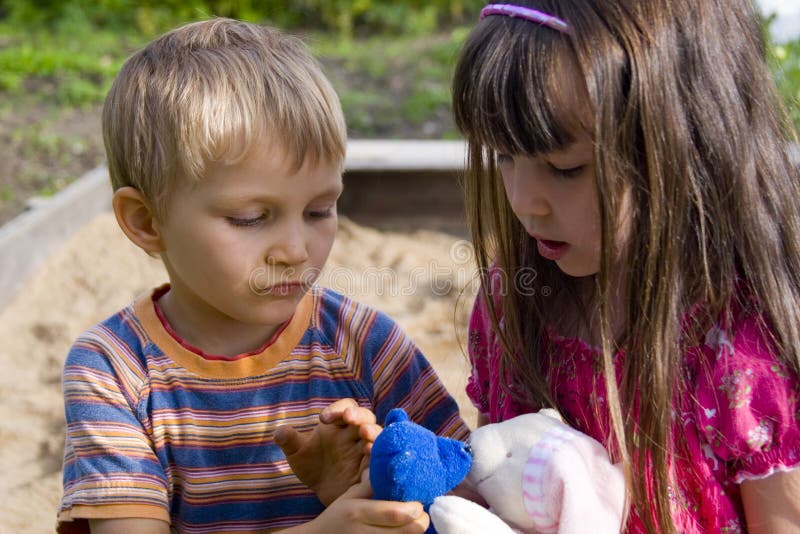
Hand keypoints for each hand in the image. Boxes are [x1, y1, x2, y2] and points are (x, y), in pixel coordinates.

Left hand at [275, 398, 381, 504]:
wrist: (322, 493)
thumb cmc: (312, 466)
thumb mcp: (297, 453)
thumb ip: (289, 440)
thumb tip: (278, 432)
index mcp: (339, 424)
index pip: (345, 407)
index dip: (337, 408)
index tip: (322, 419)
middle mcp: (355, 434)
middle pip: (365, 417)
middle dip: (359, 416)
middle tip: (349, 418)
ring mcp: (365, 451)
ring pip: (377, 435)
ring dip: (373, 432)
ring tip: (365, 435)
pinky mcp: (372, 468)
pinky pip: (381, 457)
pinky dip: (379, 453)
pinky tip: (371, 453)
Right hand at [305, 469, 429, 533]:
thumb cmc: (336, 516)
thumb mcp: (350, 496)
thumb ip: (371, 483)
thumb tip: (393, 465)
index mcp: (359, 512)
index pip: (396, 513)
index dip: (415, 508)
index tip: (419, 501)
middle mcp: (365, 532)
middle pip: (408, 531)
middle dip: (421, 521)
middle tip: (422, 513)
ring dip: (414, 531)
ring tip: (414, 521)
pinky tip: (403, 529)